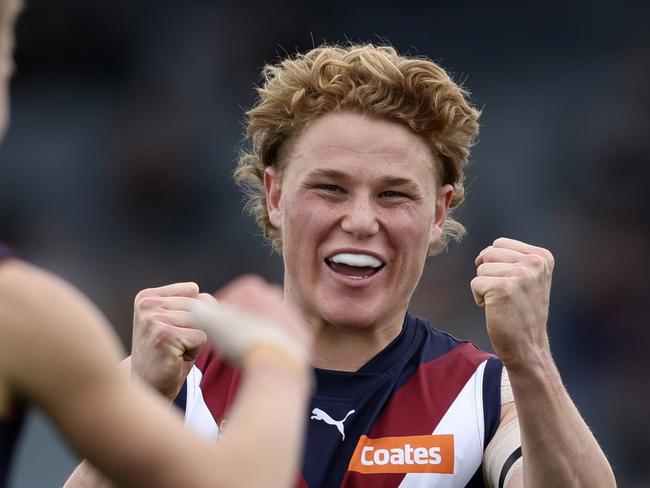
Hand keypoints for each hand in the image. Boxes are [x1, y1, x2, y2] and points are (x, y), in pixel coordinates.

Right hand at [131, 282, 209, 399]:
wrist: (149, 386)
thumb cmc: (168, 353)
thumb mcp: (175, 321)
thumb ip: (193, 303)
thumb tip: (215, 304)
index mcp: (147, 297)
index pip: (192, 290)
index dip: (194, 313)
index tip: (173, 330)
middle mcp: (147, 305)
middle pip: (199, 305)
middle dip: (196, 327)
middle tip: (174, 345)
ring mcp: (153, 320)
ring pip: (202, 321)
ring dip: (195, 339)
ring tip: (175, 351)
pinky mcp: (164, 337)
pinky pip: (201, 337)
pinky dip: (195, 351)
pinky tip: (175, 359)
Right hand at [208, 275, 312, 363]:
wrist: (276, 362)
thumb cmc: (240, 340)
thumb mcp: (209, 323)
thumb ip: (200, 313)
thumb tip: (198, 311)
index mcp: (252, 288)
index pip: (232, 295)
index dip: (222, 311)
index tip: (216, 326)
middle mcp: (275, 296)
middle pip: (253, 307)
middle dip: (242, 318)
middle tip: (231, 338)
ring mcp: (291, 314)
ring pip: (271, 321)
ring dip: (259, 331)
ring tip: (248, 351)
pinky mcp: (302, 334)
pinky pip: (286, 337)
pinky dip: (276, 344)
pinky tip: (266, 357)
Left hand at [470, 238, 554, 368]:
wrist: (527, 345)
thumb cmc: (522, 311)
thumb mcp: (528, 279)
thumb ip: (513, 259)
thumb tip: (484, 253)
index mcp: (542, 256)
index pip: (500, 243)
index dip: (495, 264)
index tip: (511, 284)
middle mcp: (534, 262)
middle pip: (488, 253)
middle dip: (489, 274)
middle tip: (505, 295)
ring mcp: (520, 274)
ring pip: (481, 268)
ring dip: (485, 286)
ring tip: (502, 302)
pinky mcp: (503, 288)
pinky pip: (475, 283)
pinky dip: (479, 297)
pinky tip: (495, 309)